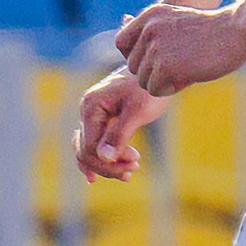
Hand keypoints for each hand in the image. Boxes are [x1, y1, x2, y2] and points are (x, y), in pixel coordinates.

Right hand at [73, 67, 165, 181]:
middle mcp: (86, 110)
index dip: (110, 162)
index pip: (89, 147)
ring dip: (106, 165)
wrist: (159, 70)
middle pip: (86, 151)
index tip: (136, 162)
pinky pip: (92, 143)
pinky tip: (97, 176)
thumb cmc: (150, 88)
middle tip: (134, 169)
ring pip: (88, 150)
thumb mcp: (138, 112)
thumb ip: (119, 134)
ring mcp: (92, 115)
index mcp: (91, 107)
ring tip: (130, 172)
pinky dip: (98, 159)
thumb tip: (103, 157)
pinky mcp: (101, 119)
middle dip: (109, 165)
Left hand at [115, 1, 245, 96]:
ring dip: (162, 82)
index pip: (122, 43)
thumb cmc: (211, 31)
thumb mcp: (175, 21)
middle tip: (178, 67)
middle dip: (152, 72)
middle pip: (133, 65)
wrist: (238, 31)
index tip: (155, 60)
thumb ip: (151, 30)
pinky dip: (170, 89)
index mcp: (150, 15)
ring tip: (186, 70)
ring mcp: (156, 48)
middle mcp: (149, 29)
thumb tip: (124, 30)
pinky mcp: (166, 66)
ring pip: (142, 80)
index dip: (136, 56)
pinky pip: (155, 89)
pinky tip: (188, 77)